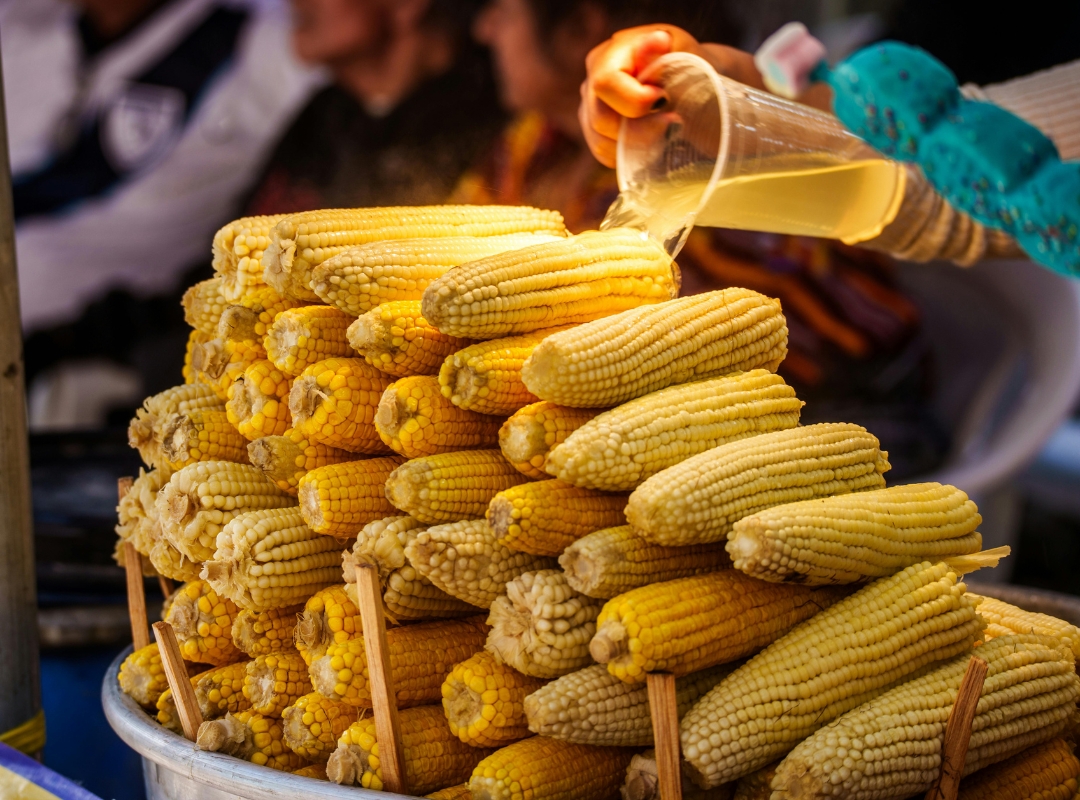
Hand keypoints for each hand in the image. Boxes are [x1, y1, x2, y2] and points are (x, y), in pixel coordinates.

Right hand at [579, 25, 763, 167]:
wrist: (700, 91)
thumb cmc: (697, 71)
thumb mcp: (690, 57)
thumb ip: (669, 56)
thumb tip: (658, 41)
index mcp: (613, 52)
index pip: (605, 83)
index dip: (634, 101)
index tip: (665, 100)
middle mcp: (593, 78)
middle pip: (601, 119)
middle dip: (641, 130)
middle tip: (675, 123)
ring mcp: (591, 107)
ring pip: (601, 141)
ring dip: (639, 145)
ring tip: (669, 132)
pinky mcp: (595, 131)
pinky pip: (604, 154)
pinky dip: (630, 155)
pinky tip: (654, 143)